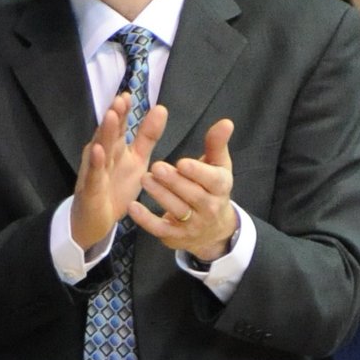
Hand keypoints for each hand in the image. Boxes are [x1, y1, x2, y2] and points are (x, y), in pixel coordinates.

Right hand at [72, 93, 168, 249]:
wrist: (97, 219)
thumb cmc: (116, 186)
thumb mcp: (137, 160)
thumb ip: (148, 136)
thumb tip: (161, 108)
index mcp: (114, 147)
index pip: (119, 125)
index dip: (123, 111)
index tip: (129, 95)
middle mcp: (102, 155)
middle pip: (108, 133)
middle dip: (114, 116)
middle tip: (120, 99)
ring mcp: (95, 171)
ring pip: (100, 150)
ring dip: (104, 133)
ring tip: (109, 116)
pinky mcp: (91, 189)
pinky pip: (94, 175)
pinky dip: (96, 163)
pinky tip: (98, 151)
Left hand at [132, 117, 236, 261]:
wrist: (213, 229)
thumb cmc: (211, 188)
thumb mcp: (218, 166)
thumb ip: (217, 144)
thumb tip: (226, 122)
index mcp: (220, 188)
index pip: (213, 181)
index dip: (198, 173)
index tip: (182, 163)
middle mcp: (209, 208)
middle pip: (192, 195)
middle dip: (174, 182)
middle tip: (156, 167)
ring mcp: (192, 225)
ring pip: (176, 210)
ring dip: (160, 195)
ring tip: (145, 179)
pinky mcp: (175, 236)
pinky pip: (159, 228)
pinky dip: (146, 219)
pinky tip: (133, 206)